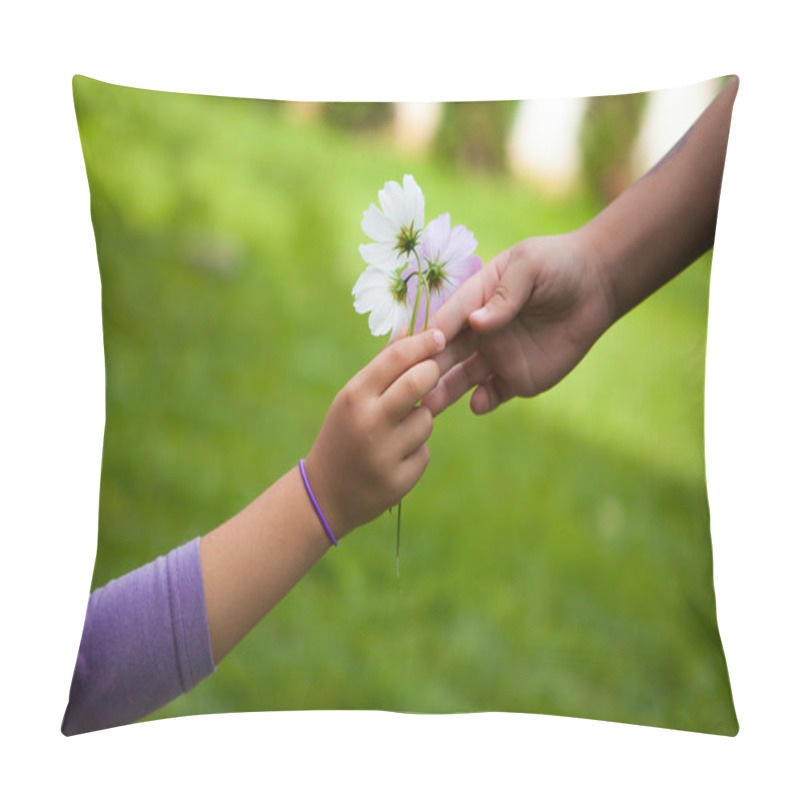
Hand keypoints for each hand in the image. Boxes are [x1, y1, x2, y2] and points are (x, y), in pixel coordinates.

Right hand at [304, 328, 444, 536]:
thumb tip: (412, 327)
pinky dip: (415, 451)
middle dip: (432, 374)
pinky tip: (393, 458)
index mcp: (354, 397)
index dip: (423, 343)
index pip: (396, 359)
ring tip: (396, 431)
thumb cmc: (343, 433)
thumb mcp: (353, 398)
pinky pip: (424, 452)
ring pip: (426, 421)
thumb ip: (383, 365)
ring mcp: (384, 455)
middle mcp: (368, 423)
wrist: (324, 493)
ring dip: (421, 420)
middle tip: (432, 374)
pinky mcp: (398, 481)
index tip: (439, 336)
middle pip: (418, 383)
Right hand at [423, 230, 613, 414]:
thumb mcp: (529, 266)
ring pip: (462, 379)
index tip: (409, 351)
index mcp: (474, 300)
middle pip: (445, 354)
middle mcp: (478, 332)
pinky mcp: (517, 378)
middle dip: (426, 369)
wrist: (597, 286)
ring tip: (428, 406)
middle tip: (406, 386)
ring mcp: (496, 357)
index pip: (445, 320)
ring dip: (445, 391)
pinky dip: (483, 401)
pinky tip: (478, 404)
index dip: (428, 336)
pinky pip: (494, 394)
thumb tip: (477, 322)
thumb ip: (505, 295)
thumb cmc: (559, 264)